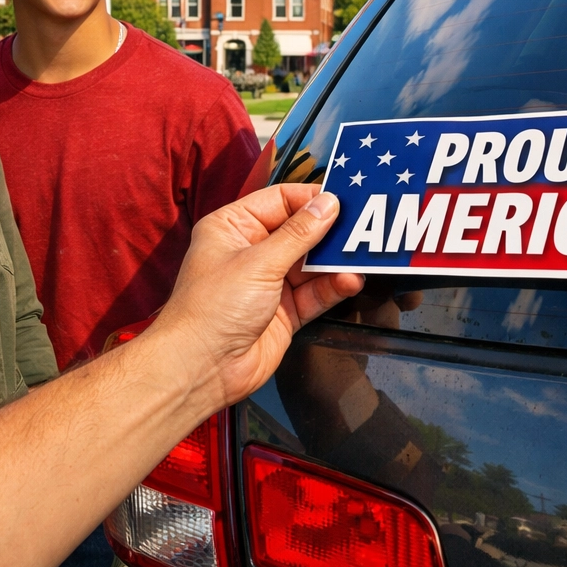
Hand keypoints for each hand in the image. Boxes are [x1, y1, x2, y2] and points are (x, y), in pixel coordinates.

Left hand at [149, 183, 363, 409]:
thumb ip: (298, 235)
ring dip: (335, 262)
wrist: (202, 368)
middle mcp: (251, 251)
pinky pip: (314, 293)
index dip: (311, 199)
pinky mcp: (284, 312)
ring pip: (311, 264)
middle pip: (300, 232)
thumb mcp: (258, 262)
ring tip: (362, 257)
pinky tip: (350, 281)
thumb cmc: (215, 305)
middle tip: (365, 227)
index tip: (346, 199)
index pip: (279, 201)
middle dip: (330, 231)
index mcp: (233, 227)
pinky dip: (333, 287)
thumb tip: (328, 203)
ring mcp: (269, 283)